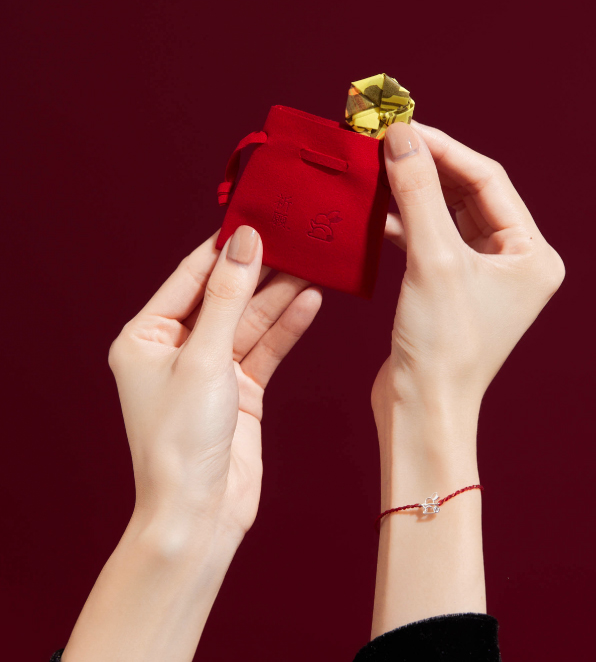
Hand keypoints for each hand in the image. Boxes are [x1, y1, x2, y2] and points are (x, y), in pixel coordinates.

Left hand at [108, 227, 322, 547]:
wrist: (201, 512)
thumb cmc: (182, 440)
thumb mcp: (204, 357)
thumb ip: (227, 297)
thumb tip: (245, 242)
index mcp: (146, 336)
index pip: (189, 276)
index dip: (224, 247)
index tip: (257, 217)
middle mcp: (177, 348)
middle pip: (224, 296)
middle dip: (260, 271)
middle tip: (296, 240)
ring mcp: (211, 369)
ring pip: (250, 321)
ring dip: (280, 296)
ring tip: (314, 265)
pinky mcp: (241, 389)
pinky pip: (265, 348)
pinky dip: (287, 327)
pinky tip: (310, 302)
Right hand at [373, 120, 564, 456]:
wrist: (420, 409)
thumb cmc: (442, 346)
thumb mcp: (434, 260)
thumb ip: (418, 192)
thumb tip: (401, 136)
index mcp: (531, 254)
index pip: (488, 179)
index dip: (443, 148)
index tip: (400, 126)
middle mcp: (513, 262)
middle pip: (466, 194)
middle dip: (424, 168)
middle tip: (383, 142)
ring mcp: (481, 277)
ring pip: (444, 216)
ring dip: (410, 194)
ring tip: (374, 171)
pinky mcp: (449, 290)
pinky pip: (428, 241)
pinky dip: (402, 224)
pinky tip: (375, 213)